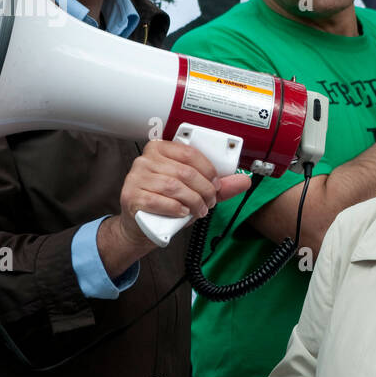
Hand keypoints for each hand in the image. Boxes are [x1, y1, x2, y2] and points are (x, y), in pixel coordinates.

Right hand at [98, 139, 249, 273]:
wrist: (141, 226)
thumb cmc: (166, 204)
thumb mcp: (195, 192)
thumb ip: (218, 186)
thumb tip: (243, 181)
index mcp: (161, 150)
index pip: (189, 153)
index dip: (209, 171)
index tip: (216, 185)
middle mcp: (145, 160)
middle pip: (185, 172)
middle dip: (204, 190)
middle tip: (209, 202)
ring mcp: (136, 178)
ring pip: (174, 186)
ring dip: (193, 201)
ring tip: (198, 210)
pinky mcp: (131, 196)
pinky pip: (159, 200)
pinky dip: (176, 208)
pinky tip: (182, 213)